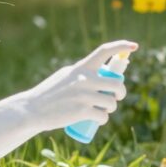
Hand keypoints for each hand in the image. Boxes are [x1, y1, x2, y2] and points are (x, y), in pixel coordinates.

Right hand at [18, 40, 136, 131]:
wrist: (31, 110)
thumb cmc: (50, 94)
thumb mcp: (65, 77)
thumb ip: (83, 73)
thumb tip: (105, 74)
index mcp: (81, 67)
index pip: (104, 51)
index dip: (121, 47)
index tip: (134, 46)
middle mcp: (84, 79)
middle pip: (117, 84)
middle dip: (120, 92)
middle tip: (116, 97)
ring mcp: (84, 95)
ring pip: (111, 103)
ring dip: (110, 109)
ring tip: (103, 111)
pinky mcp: (82, 111)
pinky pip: (103, 116)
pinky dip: (103, 120)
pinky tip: (98, 120)